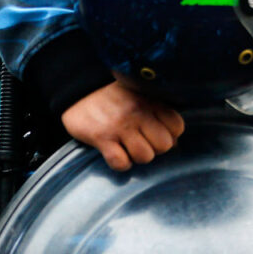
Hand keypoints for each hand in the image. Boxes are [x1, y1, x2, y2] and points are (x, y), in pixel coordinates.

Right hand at [60, 81, 184, 171]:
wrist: (76, 90)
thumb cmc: (110, 97)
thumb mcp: (137, 95)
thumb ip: (156, 113)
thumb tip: (173, 142)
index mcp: (149, 100)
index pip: (177, 127)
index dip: (169, 135)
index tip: (155, 134)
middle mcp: (137, 112)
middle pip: (164, 145)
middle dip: (154, 149)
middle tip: (141, 142)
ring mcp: (119, 125)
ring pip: (145, 156)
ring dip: (136, 157)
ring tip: (126, 148)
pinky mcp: (101, 137)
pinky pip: (120, 162)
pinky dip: (119, 163)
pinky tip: (114, 153)